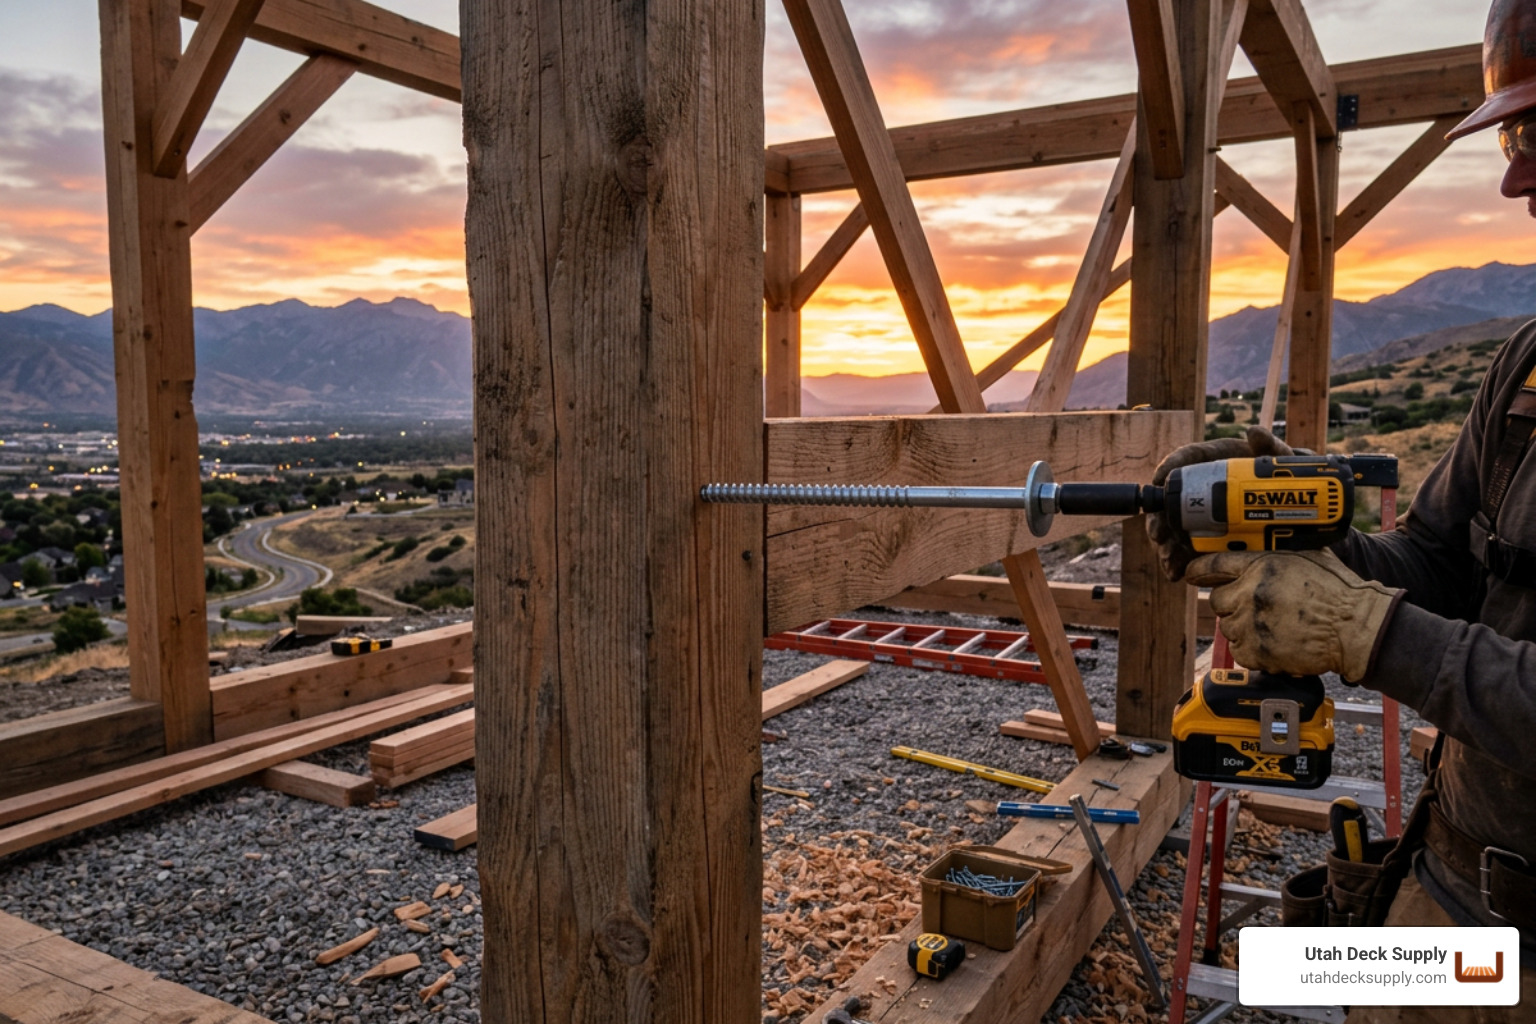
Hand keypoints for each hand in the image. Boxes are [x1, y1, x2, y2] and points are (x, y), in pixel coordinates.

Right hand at [1146, 425, 1294, 580]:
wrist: (1303, 509)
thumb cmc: (1285, 478)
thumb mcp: (1282, 462)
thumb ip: (1270, 447)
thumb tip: (1255, 433)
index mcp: (1213, 463)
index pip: (1183, 461)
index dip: (1168, 468)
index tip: (1159, 479)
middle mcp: (1202, 489)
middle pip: (1170, 502)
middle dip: (1159, 520)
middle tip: (1159, 534)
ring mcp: (1205, 516)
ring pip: (1175, 530)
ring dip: (1167, 547)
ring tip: (1169, 561)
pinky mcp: (1211, 539)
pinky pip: (1189, 551)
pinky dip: (1180, 564)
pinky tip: (1176, 574)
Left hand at [1185, 549, 1402, 681]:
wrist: (1356, 629)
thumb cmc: (1340, 592)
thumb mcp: (1310, 556)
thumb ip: (1280, 552)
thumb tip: (1264, 544)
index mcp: (1262, 565)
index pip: (1213, 564)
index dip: (1198, 569)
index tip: (1191, 573)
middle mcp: (1251, 593)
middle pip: (1217, 599)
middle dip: (1232, 603)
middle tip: (1257, 608)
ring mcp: (1251, 624)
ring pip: (1228, 627)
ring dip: (1244, 628)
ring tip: (1274, 626)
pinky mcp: (1256, 651)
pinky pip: (1239, 651)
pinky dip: (1252, 650)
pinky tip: (1274, 643)